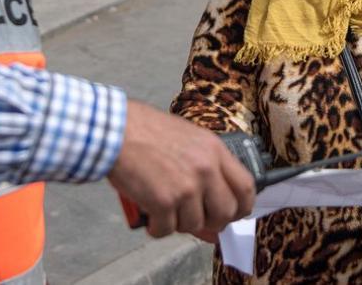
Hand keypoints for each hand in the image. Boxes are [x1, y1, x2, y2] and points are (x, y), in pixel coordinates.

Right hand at [107, 100, 255, 237]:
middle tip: (196, 219)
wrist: (115, 130)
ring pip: (195, 224)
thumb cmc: (145, 131)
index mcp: (214, 150)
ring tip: (164, 209)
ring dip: (179, 223)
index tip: (232, 213)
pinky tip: (150, 217)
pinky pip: (167, 230)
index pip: (246, 187)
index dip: (241, 206)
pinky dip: (157, 228)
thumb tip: (213, 211)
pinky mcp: (164, 201)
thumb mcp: (185, 141)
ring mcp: (186, 186)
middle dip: (212, 222)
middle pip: (226, 212)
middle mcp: (206, 169)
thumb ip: (204, 171)